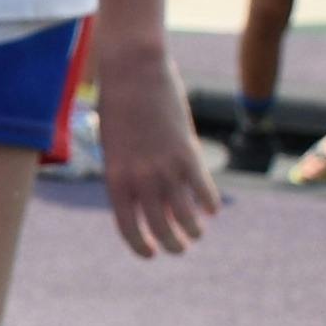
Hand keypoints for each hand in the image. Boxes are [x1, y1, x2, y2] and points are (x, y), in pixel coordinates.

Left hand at [93, 32, 211, 261]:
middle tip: (179, 249)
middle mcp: (140, 179)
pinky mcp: (189, 153)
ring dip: (193, 230)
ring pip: (185, 216)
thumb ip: (126, 171)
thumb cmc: (117, 104)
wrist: (133, 71)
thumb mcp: (113, 145)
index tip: (150, 254)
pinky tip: (211, 209)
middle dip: (171, 244)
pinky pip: (204, 191)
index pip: (128, 227)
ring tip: (196, 234)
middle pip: (160, 228)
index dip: (140, 246)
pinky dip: (209, 204)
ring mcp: (166, 168)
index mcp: (115, 178)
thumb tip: (144, 194)